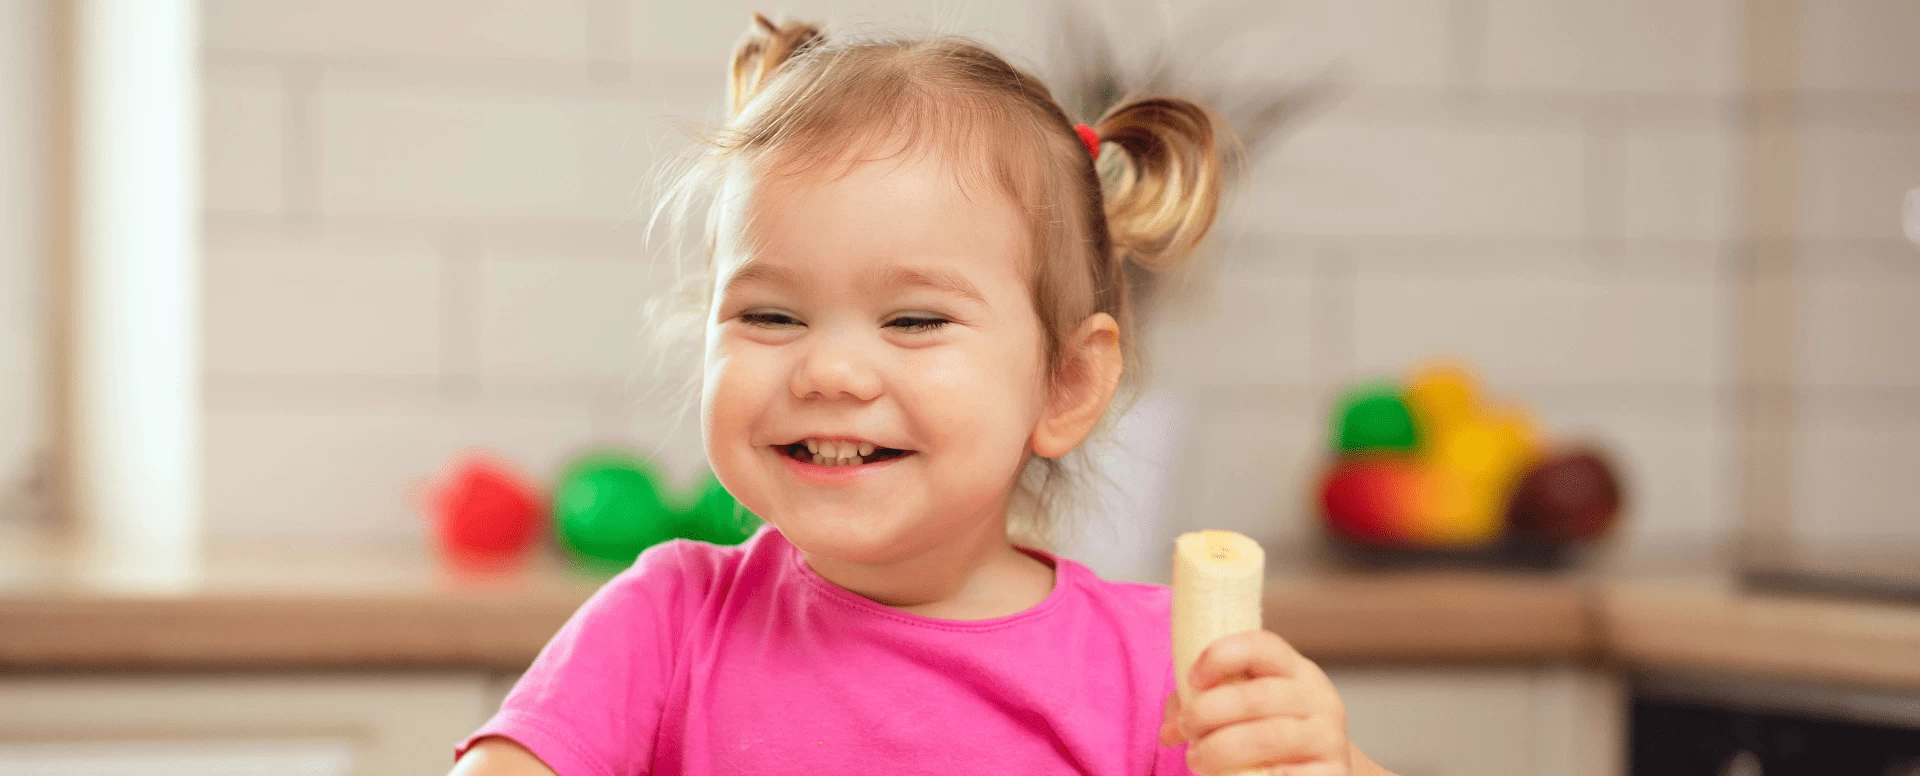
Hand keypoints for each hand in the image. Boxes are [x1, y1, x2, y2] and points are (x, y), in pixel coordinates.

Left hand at [1159, 630, 1350, 775]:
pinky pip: (1287, 775)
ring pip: (1268, 737)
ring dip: (1221, 749)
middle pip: (1258, 696)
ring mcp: (1329, 736)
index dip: (1221, 655)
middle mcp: (1317, 697)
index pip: (1262, 645)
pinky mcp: (1333, 772)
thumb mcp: (1243, 706)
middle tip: (1185, 728)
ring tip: (1196, 759)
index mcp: (1295, 670)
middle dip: (1209, 712)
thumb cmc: (1268, 730)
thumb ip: (1201, 704)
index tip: (1192, 678)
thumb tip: (1167, 732)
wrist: (1321, 769)